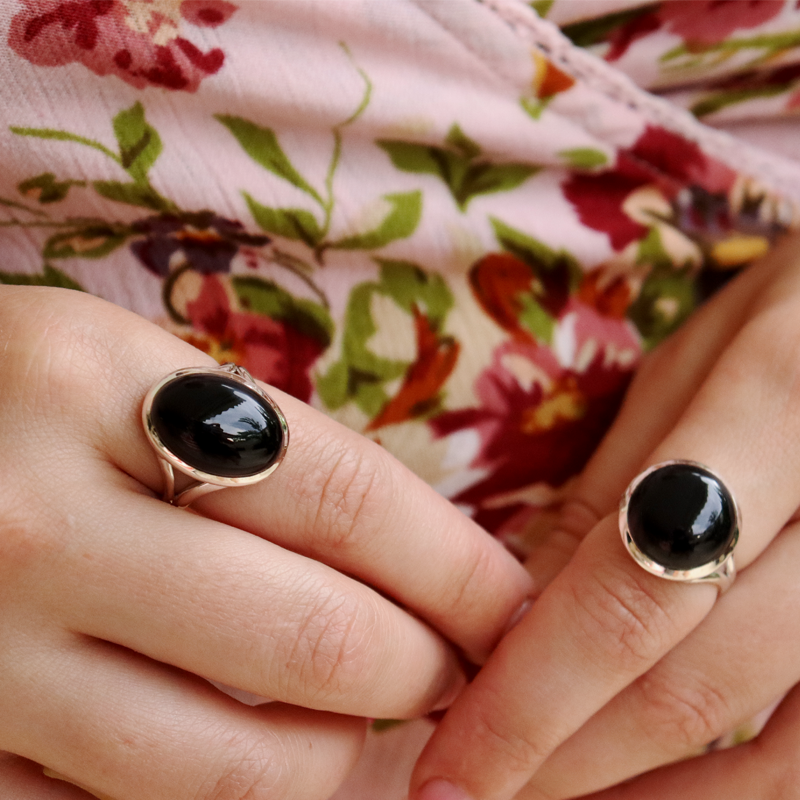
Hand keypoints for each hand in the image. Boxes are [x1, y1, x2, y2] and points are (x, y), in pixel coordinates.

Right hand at [0, 286, 531, 799]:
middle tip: (455, 663)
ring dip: (336, 752)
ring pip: (228, 765)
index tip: (512, 604)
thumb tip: (418, 564)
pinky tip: (253, 746)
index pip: (345, 496)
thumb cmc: (17, 399)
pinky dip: (228, 790)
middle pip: (313, 638)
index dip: (456, 565)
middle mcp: (33, 522)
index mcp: (95, 387)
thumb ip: (267, 457)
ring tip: (361, 714)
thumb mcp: (134, 377)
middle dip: (424, 666)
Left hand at [409, 230, 799, 799]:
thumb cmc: (792, 316)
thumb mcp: (690, 371)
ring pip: (778, 753)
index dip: (526, 697)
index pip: (629, 587)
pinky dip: (735, 794)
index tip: (445, 768)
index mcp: (779, 400)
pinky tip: (655, 794)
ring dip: (642, 798)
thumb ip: (608, 493)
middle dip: (561, 756)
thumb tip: (509, 613)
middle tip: (470, 791)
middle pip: (691, 679)